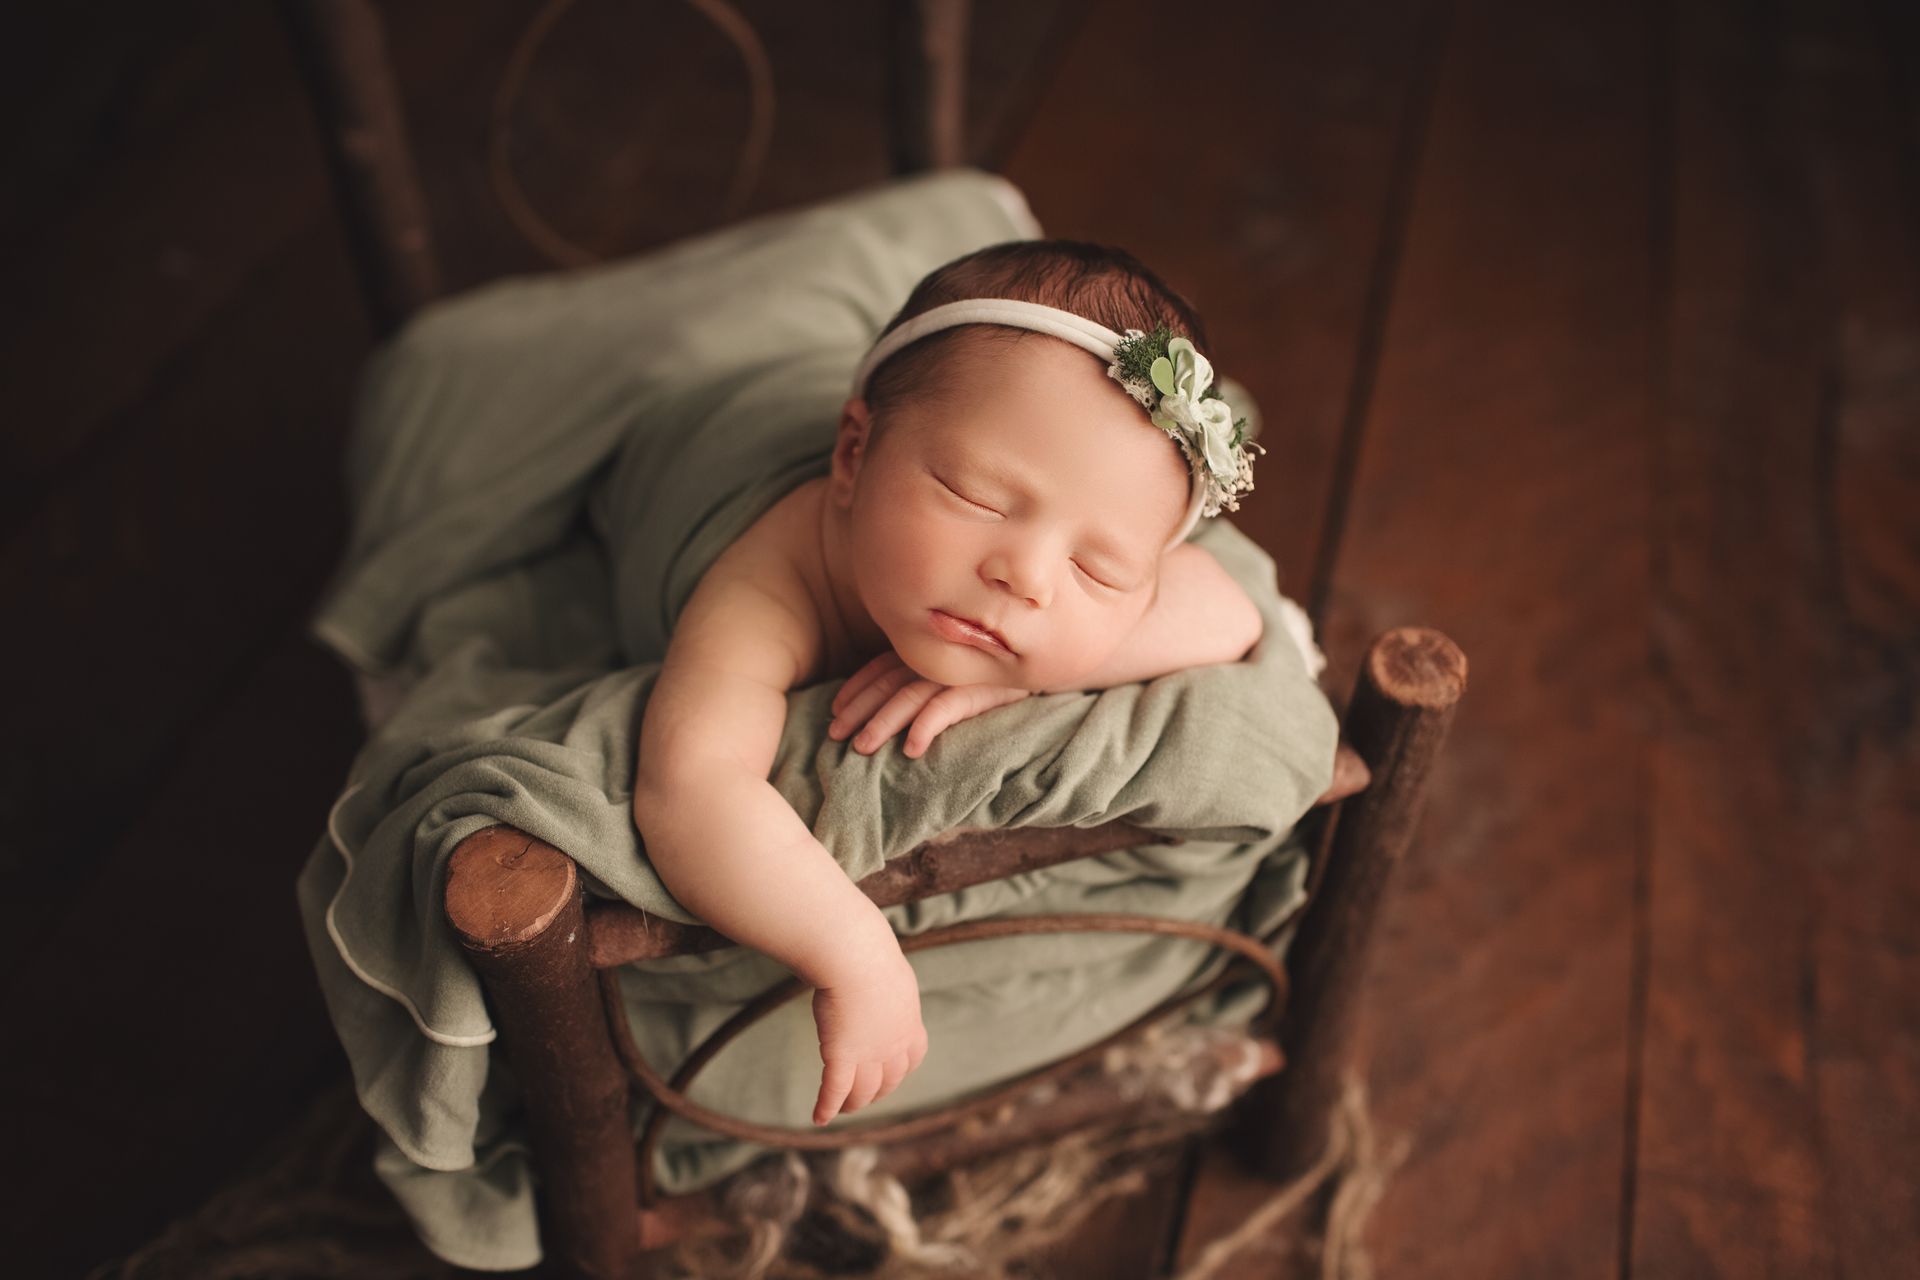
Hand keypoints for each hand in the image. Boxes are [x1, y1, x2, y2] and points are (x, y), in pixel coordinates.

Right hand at [810, 944, 928, 1124]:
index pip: (912, 1058)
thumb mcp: (889, 970)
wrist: (857, 957)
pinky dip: (827, 1107)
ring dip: (853, 1103)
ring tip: (843, 1109)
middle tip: (864, 1096)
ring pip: (862, 1091)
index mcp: (909, 1022)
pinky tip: (819, 1118)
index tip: (891, 1074)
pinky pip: (834, 1090)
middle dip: (877, 1091)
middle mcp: (894, 1045)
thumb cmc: (870, 952)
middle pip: (889, 1080)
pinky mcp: (842, 1057)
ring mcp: (869, 1054)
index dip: (901, 1070)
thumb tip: (874, 972)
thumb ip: (885, 983)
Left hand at [827, 650, 1032, 758]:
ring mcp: (956, 671)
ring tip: (863, 748)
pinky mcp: (979, 687)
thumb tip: (892, 703)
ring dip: (882, 722)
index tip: (834, 711)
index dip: (855, 688)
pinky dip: (926, 727)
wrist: (1050, 659)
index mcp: (926, 649)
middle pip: (886, 683)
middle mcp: (936, 657)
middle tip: (836, 736)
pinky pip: (945, 707)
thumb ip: (927, 674)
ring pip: (908, 696)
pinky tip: (911, 749)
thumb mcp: (957, 666)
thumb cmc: (999, 667)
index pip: (880, 666)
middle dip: (858, 710)